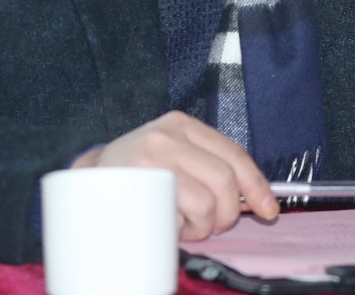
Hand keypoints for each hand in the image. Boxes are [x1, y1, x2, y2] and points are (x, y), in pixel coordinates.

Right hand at [70, 111, 277, 239]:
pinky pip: (178, 216)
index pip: (233, 153)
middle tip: (212, 226)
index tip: (269, 209)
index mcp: (183, 125)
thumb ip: (207, 166)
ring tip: (185, 226)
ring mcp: (151, 158)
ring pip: (205, 202)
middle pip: (224, 180)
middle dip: (227, 214)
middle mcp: (168, 135)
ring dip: (203, 227)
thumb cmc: (138, 175)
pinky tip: (170, 226)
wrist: (85, 180)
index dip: (256, 185)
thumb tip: (254, 198)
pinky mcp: (137, 184)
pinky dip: (182, 230)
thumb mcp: (173, 155)